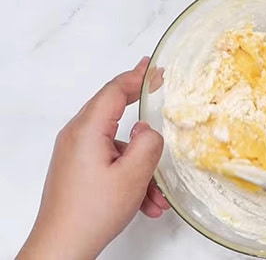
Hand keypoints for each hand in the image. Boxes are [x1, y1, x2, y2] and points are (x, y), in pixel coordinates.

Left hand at [18, 57, 169, 259]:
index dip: (137, 77)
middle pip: (112, 110)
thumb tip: (148, 129)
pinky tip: (144, 202)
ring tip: (156, 193)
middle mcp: (76, 136)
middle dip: (140, 110)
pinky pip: (109, 161)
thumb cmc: (93, 211)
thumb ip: (148, 143)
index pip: (114, 91)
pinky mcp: (77, 169)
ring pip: (116, 144)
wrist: (62, 245)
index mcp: (87, 130)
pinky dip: (129, 175)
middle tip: (157, 86)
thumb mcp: (133, 175)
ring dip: (141, 163)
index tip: (155, 68)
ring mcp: (74, 153)